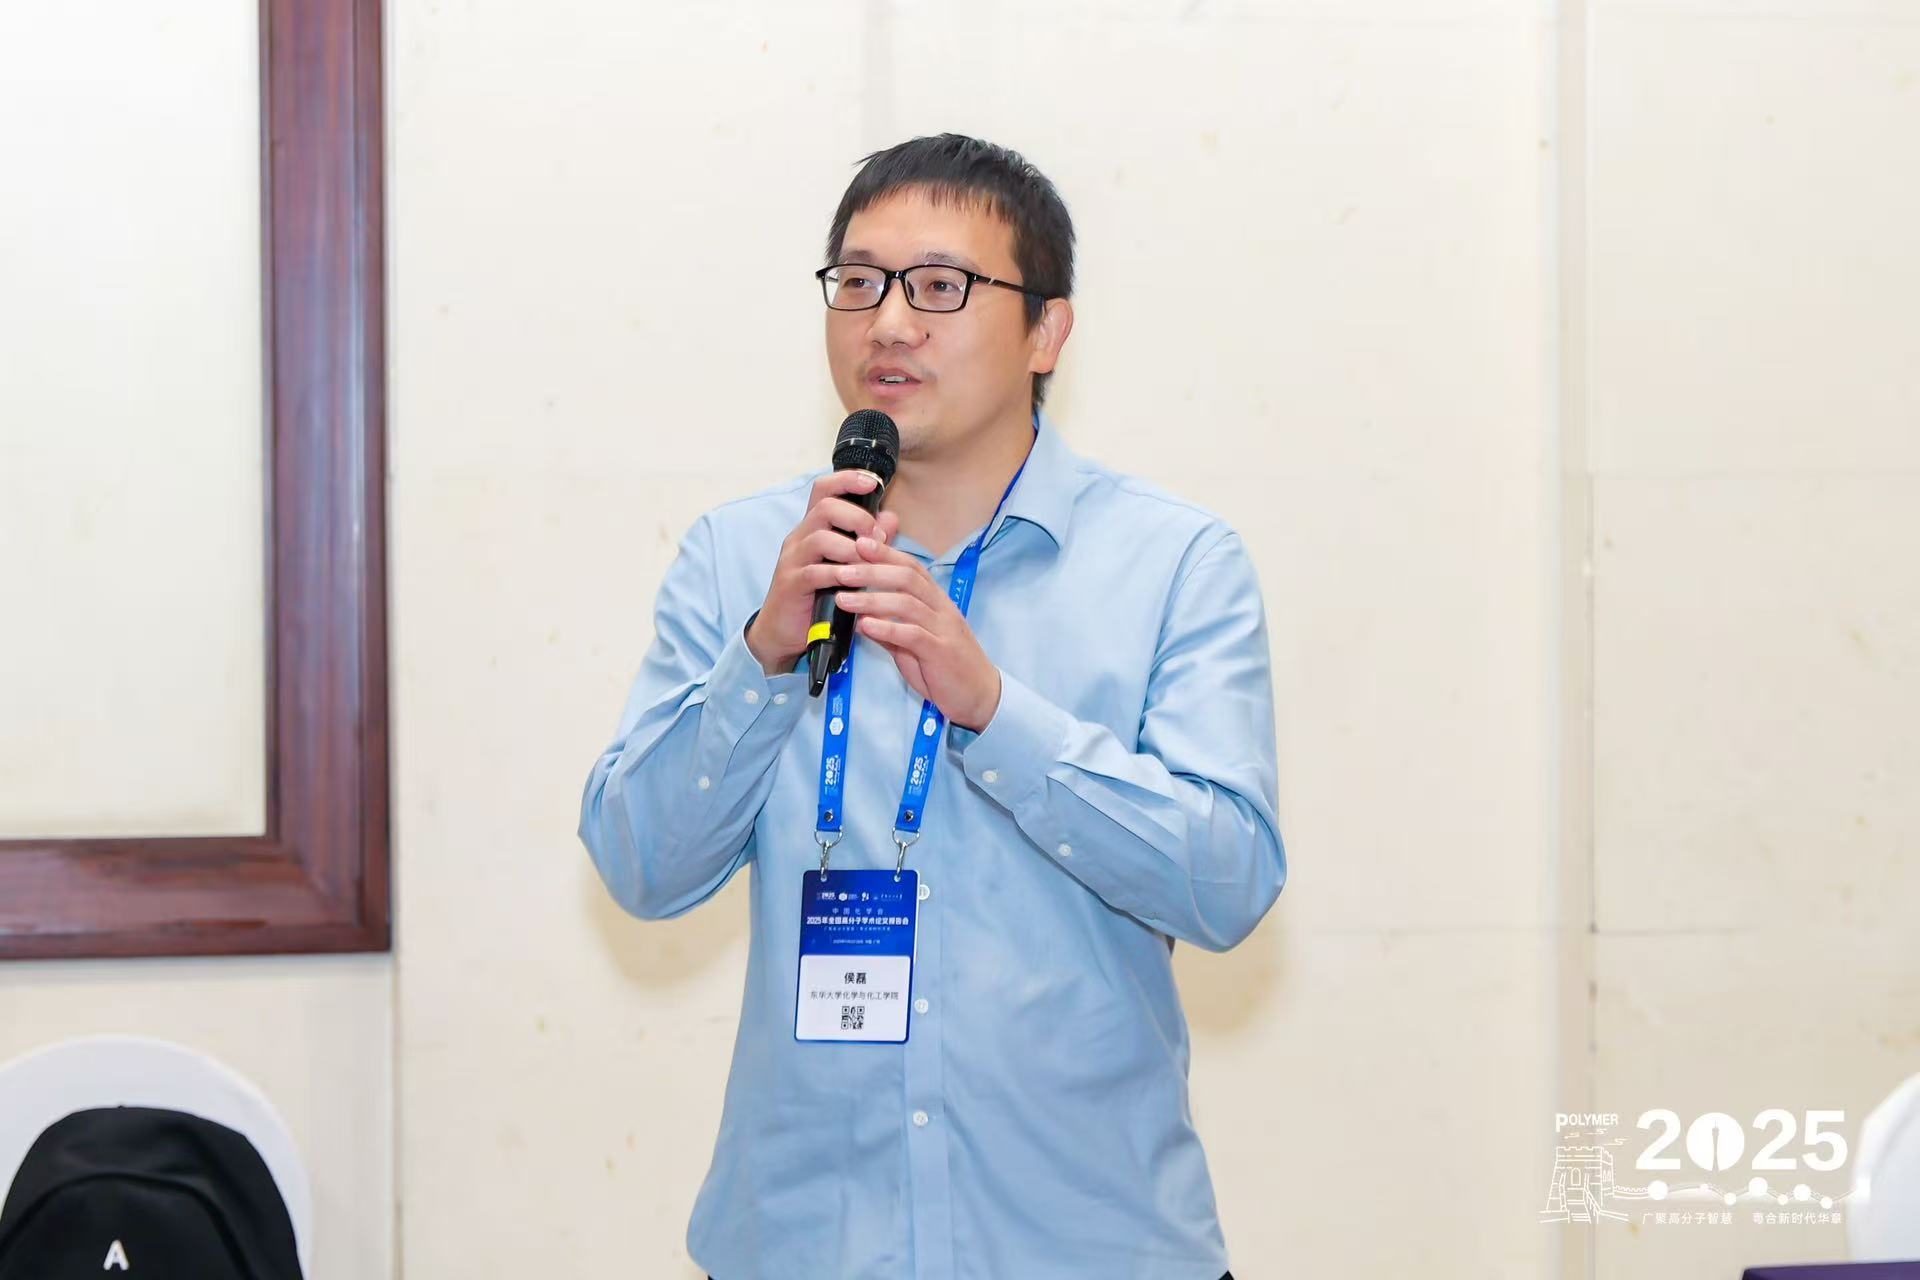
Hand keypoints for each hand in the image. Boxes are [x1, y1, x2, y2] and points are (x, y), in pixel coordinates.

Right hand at [745, 471, 901, 675]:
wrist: (783, 632)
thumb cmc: (817, 595)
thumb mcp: (846, 564)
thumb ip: (868, 540)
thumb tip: (891, 518)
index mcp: (812, 528)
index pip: (824, 489)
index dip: (847, 480)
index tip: (873, 483)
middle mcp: (799, 537)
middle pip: (826, 507)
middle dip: (858, 518)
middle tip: (877, 538)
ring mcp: (793, 560)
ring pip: (821, 537)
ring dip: (852, 549)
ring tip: (868, 563)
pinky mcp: (791, 584)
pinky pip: (816, 572)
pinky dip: (839, 575)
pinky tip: (853, 584)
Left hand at [830, 534, 1002, 731]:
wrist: (979, 695)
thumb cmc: (946, 667)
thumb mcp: (914, 644)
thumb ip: (891, 628)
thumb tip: (862, 617)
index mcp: (936, 601)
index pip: (911, 567)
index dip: (886, 553)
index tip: (859, 542)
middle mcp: (941, 609)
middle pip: (907, 578)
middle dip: (872, 570)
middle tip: (841, 569)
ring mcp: (943, 629)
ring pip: (907, 603)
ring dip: (872, 599)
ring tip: (844, 599)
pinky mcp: (941, 652)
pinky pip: (913, 635)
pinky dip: (887, 628)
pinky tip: (865, 626)